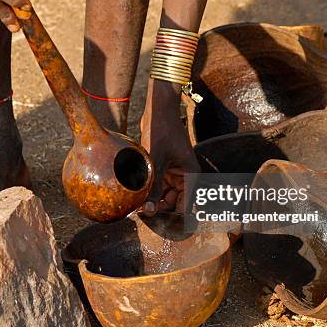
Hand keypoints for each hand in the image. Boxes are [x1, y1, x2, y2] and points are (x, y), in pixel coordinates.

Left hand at [140, 85, 199, 214]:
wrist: (158, 110)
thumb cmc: (161, 131)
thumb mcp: (156, 161)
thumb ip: (153, 187)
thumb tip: (148, 211)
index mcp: (191, 176)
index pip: (184, 207)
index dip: (170, 215)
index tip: (151, 217)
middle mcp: (185, 177)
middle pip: (173, 203)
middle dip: (158, 207)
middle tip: (138, 210)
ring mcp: (174, 172)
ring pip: (164, 195)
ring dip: (152, 198)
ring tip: (135, 200)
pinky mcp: (164, 168)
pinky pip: (158, 185)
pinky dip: (149, 188)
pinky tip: (136, 189)